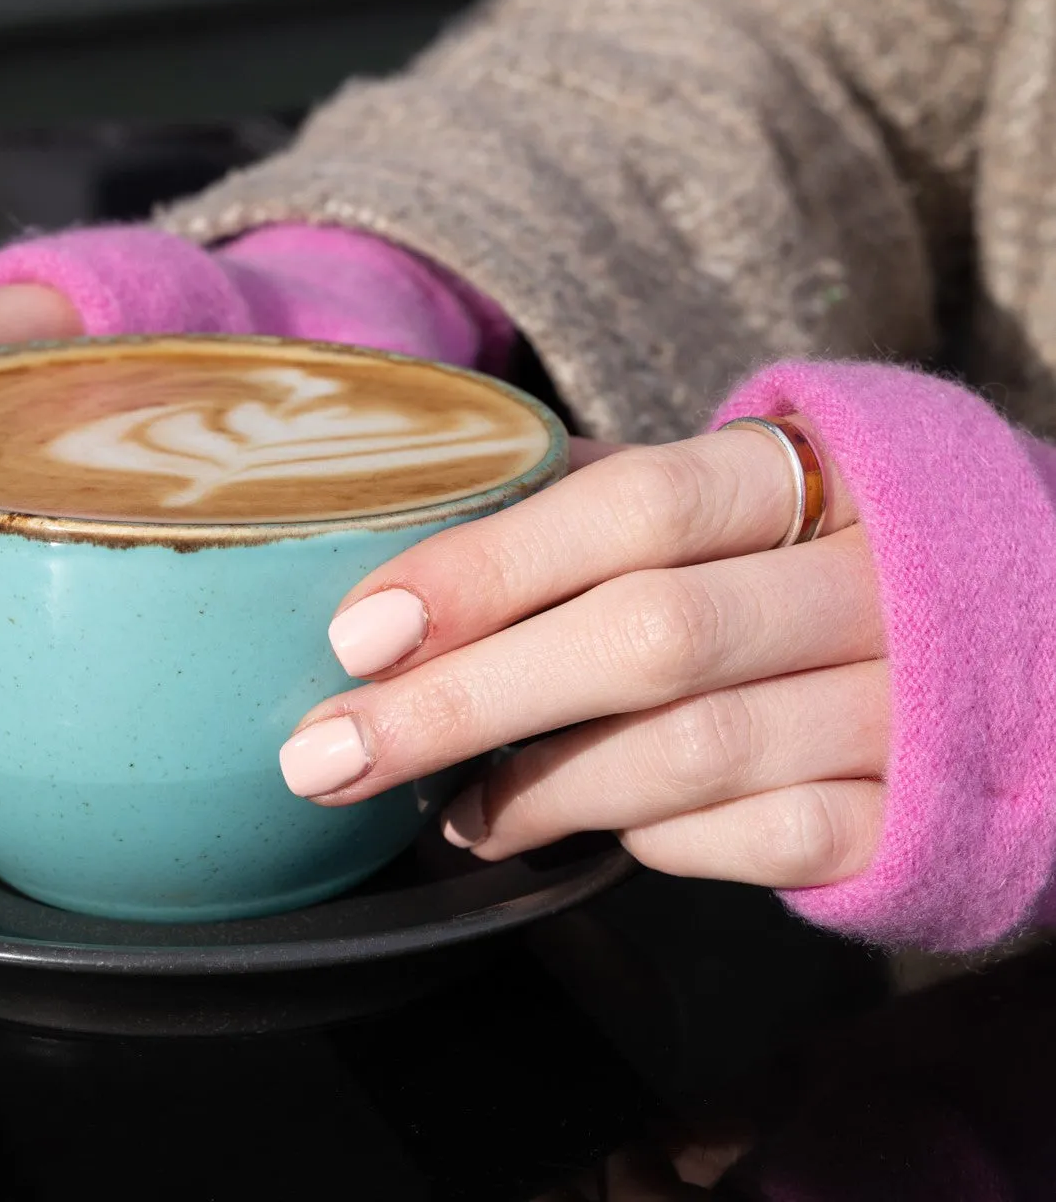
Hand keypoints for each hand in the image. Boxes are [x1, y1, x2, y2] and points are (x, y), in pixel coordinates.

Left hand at [281, 425, 887, 888]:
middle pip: (645, 637)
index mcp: (805, 474)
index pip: (633, 506)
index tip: (357, 631)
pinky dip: (645, 842)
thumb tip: (424, 537)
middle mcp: (868, 583)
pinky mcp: (915, 811)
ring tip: (445, 807)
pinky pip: (763, 841)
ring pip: (691, 756)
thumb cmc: (810, 552)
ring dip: (537, 790)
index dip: (487, 569)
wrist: (1017, 637)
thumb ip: (601, 502)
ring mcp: (903, 703)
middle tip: (330, 751)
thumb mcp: (732, 493)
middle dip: (464, 702)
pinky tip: (576, 833)